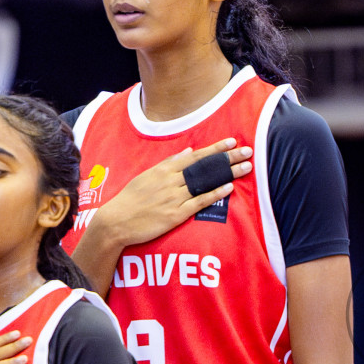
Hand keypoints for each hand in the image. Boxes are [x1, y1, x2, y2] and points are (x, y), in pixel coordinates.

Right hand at [96, 139, 252, 249]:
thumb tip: (187, 152)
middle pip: (205, 166)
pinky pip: (199, 202)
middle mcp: (171, 181)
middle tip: (247, 151)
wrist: (117, 221)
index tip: (231, 141)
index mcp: (164, 169)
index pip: (195, 155)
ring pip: (205, 181)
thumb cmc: (131, 199)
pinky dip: (215, 194)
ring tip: (246, 167)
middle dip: (227, 158)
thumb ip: (168, 163)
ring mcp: (174, 197)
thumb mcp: (147, 176)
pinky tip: (229, 188)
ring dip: (227, 174)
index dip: (215, 149)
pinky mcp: (175, 214)